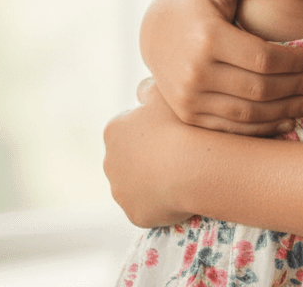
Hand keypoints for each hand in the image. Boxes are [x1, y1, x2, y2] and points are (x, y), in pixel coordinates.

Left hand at [103, 81, 193, 227]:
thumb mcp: (164, 93)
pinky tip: (182, 188)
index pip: (129, 126)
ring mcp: (121, 192)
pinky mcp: (135, 214)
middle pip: (130, 156)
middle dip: (148, 153)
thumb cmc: (179, 124)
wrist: (193, 166)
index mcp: (113, 131)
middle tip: (179, 146)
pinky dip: (162, 199)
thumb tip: (141, 89)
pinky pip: (149, 205)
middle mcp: (109, 162)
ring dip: (154, 177)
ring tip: (184, 168)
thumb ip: (149, 88)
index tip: (172, 125)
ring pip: (138, 182)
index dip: (152, 124)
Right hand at [141, 0, 302, 134]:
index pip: (263, 58)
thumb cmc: (196, 4)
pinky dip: (263, 129)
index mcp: (208, 38)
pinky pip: (232, 129)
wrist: (155, 33)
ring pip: (249, 113)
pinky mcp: (188, 116)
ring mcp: (189, 99)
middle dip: (297, 87)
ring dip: (286, 112)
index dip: (294, 62)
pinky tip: (287, 122)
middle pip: (259, 88)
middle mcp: (196, 73)